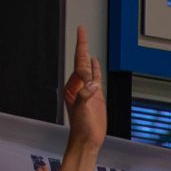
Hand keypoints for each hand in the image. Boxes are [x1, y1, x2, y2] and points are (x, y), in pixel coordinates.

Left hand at [62, 28, 105, 151]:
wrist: (88, 140)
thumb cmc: (81, 127)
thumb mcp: (81, 109)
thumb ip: (85, 94)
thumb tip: (93, 84)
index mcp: (73, 87)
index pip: (78, 65)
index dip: (81, 50)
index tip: (82, 38)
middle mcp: (79, 86)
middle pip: (81, 62)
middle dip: (82, 46)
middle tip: (82, 31)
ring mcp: (88, 90)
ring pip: (88, 68)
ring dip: (88, 56)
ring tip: (86, 42)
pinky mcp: (97, 96)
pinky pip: (96, 78)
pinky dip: (96, 69)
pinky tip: (95, 62)